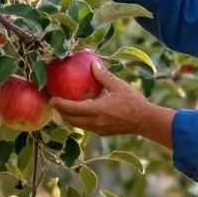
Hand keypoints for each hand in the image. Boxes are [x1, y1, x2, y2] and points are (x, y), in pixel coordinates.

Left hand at [50, 61, 172, 147]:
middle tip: (55, 102)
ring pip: (77, 125)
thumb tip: (92, 64)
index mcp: (96, 110)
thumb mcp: (118, 86)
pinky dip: (79, 120)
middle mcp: (94, 122)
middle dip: (60, 112)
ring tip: (65, 108)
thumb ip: (103, 76)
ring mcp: (98, 129)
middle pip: (70, 120)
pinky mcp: (103, 133)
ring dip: (69, 117)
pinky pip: (86, 127)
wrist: (145, 121)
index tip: (52, 98)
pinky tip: (82, 112)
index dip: (59, 104)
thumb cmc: (133, 102)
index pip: (71, 108)